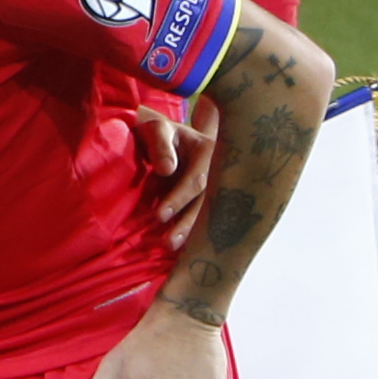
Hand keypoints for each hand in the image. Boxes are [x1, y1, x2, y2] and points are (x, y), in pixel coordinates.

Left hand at [132, 97, 220, 243]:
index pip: (196, 179)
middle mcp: (220, 169)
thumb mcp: (156, 128)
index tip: (160, 215)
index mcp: (210, 150)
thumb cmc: (159, 131)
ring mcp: (218, 185)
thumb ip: (160, 145)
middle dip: (189, 223)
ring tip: (175, 249)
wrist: (167, 136)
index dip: (179, 198)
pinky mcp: (212, 198)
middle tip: (170, 243)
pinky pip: (207, 216)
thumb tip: (167, 170)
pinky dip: (196, 232)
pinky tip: (186, 250)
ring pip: (210, 212)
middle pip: (209, 201)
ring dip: (193, 231)